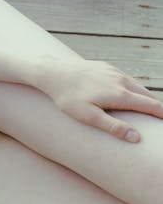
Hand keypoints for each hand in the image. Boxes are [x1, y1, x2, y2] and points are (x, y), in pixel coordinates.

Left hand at [34, 57, 162, 141]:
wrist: (52, 72)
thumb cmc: (67, 98)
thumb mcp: (88, 117)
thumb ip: (113, 127)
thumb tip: (137, 137)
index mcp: (120, 94)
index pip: (151, 105)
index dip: (162, 115)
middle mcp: (121, 80)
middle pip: (147, 95)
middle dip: (156, 107)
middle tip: (159, 119)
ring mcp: (114, 72)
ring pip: (137, 86)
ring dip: (145, 97)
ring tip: (149, 110)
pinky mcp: (106, 67)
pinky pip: (125, 79)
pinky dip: (133, 89)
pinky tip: (129, 95)